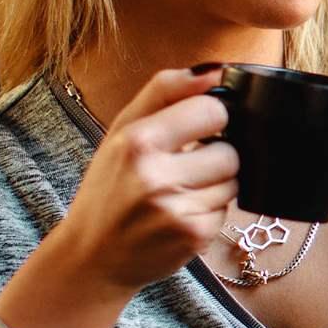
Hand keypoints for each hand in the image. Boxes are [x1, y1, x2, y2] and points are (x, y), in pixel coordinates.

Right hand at [46, 66, 238, 294]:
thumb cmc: (109, 187)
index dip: (212, 118)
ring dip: (215, 185)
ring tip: (180, 192)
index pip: (213, 110)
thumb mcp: (122, 130)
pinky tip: (181, 214)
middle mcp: (157, 177)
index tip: (199, 127)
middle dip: (215, 156)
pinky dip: (210, 211)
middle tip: (186, 167)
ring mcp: (178, 210)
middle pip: (230, 151)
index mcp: (138, 141)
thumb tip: (215, 70)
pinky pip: (227, 212)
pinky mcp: (195, 237)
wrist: (93, 256)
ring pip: (234, 182)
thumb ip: (166, 91)